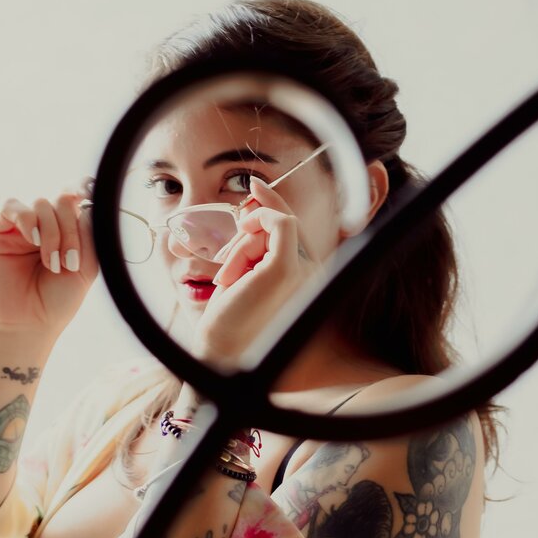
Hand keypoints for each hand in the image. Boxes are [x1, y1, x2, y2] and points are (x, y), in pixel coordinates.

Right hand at [0, 178, 98, 339]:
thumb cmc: (58, 301)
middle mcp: (46, 225)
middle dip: (70, 228)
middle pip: (62, 200)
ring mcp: (23, 227)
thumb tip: (87, 203)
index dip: (84, 193)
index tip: (91, 200)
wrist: (29, 324)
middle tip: (70, 261)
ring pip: (41, 203)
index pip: (77, 199)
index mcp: (68, 231)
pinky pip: (12, 205)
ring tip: (52, 263)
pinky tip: (35, 240)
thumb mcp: (87, 267)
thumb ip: (91, 234)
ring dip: (53, 232)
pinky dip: (28, 219)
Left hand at [192, 177, 323, 364]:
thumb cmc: (232, 320)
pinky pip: (279, 223)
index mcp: (308, 278)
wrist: (223, 353)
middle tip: (228, 249)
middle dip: (253, 226)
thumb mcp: (247, 276)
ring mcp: (304, 271)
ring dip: (243, 242)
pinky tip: (240, 237)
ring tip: (228, 277)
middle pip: (287, 223)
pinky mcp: (286, 269)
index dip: (275, 204)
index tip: (254, 184)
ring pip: (277, 224)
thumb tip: (255, 200)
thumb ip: (257, 244)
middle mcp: (314, 275)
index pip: (295, 231)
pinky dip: (258, 221)